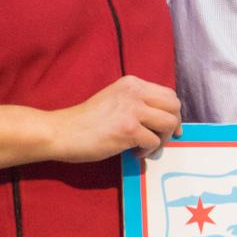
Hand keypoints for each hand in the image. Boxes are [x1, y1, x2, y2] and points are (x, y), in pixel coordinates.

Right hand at [48, 76, 181, 161]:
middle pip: (174, 107)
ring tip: (146, 147)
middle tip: (162, 138)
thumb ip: (137, 103)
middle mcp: (134, 92)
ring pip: (168, 124)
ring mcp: (132, 110)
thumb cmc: (86, 120)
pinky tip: (133, 153)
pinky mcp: (128, 129)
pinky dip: (147, 151)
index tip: (169, 127)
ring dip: (162, 140)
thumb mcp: (115, 100)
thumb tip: (165, 119)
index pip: (168, 94)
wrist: (62, 131)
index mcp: (132, 83)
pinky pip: (154, 142)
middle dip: (173, 125)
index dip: (173, 113)